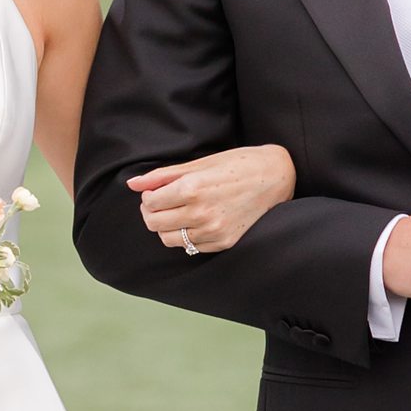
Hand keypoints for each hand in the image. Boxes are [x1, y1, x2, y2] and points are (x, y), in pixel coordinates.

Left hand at [128, 142, 297, 256]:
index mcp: (192, 188)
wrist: (277, 177)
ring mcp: (213, 231)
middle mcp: (201, 213)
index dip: (148, 197)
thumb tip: (133, 183)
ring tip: (176, 213)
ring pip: (169, 239)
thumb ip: (163, 175)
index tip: (156, 192)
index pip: (150, 202)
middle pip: (155, 223)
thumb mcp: (200, 163)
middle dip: (152, 212)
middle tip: (160, 203)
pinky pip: (191, 247)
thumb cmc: (238, 164)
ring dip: (166, 227)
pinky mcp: (224, 243)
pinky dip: (186, 236)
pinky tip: (195, 221)